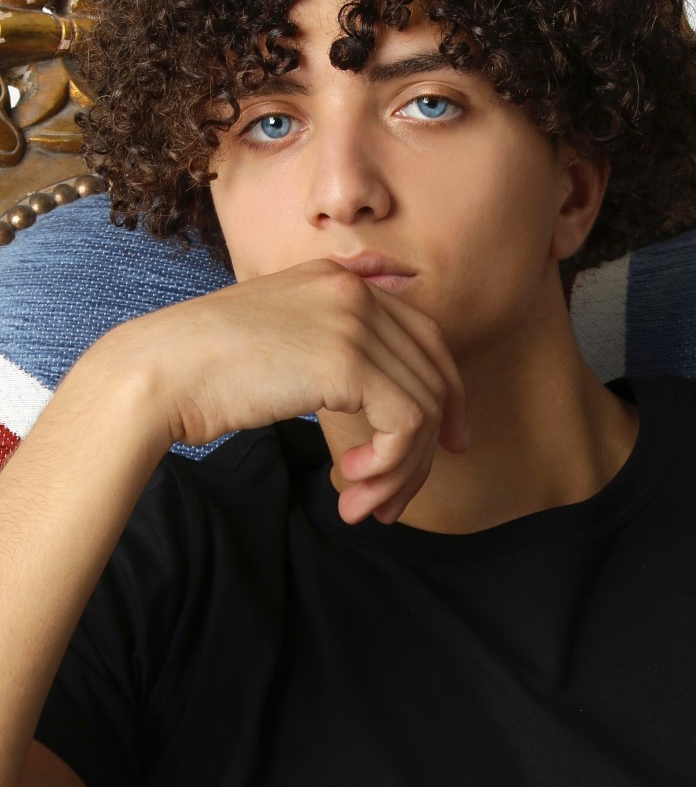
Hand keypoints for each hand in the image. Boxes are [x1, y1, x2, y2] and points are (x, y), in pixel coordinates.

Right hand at [109, 259, 467, 523]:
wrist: (159, 372)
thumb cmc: (206, 369)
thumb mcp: (283, 342)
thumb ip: (332, 351)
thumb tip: (384, 401)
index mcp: (341, 280)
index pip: (425, 338)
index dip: (445, 394)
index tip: (445, 443)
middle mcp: (356, 292)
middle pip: (432, 375)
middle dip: (424, 448)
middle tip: (396, 499)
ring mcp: (354, 323)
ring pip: (423, 408)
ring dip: (400, 471)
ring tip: (362, 505)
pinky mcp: (348, 362)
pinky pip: (405, 424)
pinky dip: (390, 465)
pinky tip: (350, 483)